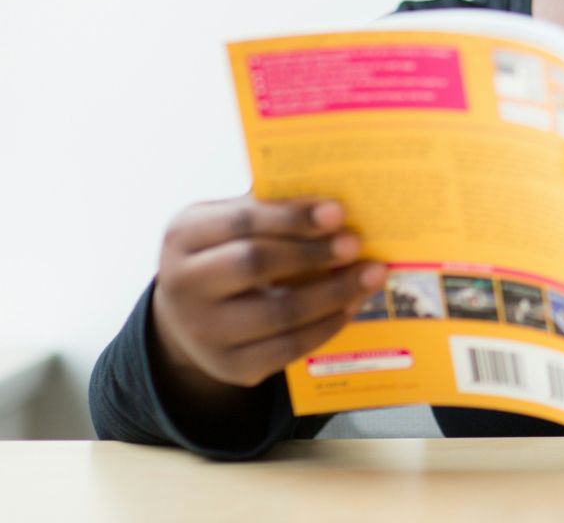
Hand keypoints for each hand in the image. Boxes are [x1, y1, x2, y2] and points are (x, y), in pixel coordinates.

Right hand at [150, 196, 385, 396]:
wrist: (188, 315)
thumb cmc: (225, 253)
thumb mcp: (229, 223)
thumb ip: (270, 210)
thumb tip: (336, 206)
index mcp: (185, 236)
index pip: (241, 221)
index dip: (292, 217)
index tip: (338, 211)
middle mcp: (183, 285)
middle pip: (255, 265)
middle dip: (313, 254)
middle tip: (357, 244)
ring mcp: (203, 331)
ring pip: (279, 312)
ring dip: (334, 293)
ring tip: (371, 275)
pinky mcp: (229, 365)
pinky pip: (288, 348)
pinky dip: (326, 326)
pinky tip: (351, 306)